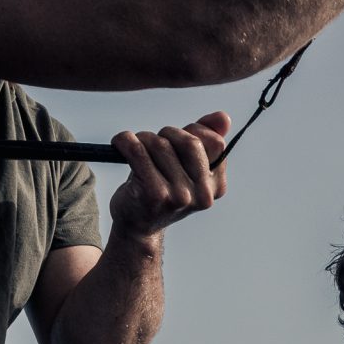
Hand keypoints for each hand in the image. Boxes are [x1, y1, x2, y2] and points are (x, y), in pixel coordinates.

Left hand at [107, 111, 230, 238]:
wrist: (138, 225)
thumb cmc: (162, 190)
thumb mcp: (186, 166)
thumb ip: (205, 140)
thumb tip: (223, 117)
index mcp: (216, 186)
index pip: (216, 142)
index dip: (195, 131)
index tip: (176, 138)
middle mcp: (202, 195)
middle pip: (190, 142)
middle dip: (168, 133)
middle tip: (154, 142)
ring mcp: (180, 196)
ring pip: (160, 144)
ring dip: (143, 139)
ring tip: (136, 150)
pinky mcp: (155, 194)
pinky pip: (138, 151)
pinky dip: (125, 141)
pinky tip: (120, 144)